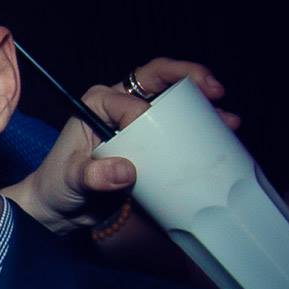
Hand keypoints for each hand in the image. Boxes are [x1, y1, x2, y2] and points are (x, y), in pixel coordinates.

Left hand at [3, 58, 239, 235]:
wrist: (63, 209)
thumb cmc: (59, 188)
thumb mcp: (70, 181)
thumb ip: (91, 176)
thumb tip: (123, 172)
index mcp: (97, 103)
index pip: (130, 99)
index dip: (148, 114)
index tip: (154, 139)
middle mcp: (120, 103)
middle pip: (159, 79)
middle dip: (191, 79)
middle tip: (215, 92)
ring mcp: (139, 121)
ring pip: (175, 101)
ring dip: (205, 106)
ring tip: (229, 120)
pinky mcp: (152, 141)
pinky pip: (181, 128)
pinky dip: (202, 129)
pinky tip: (224, 134)